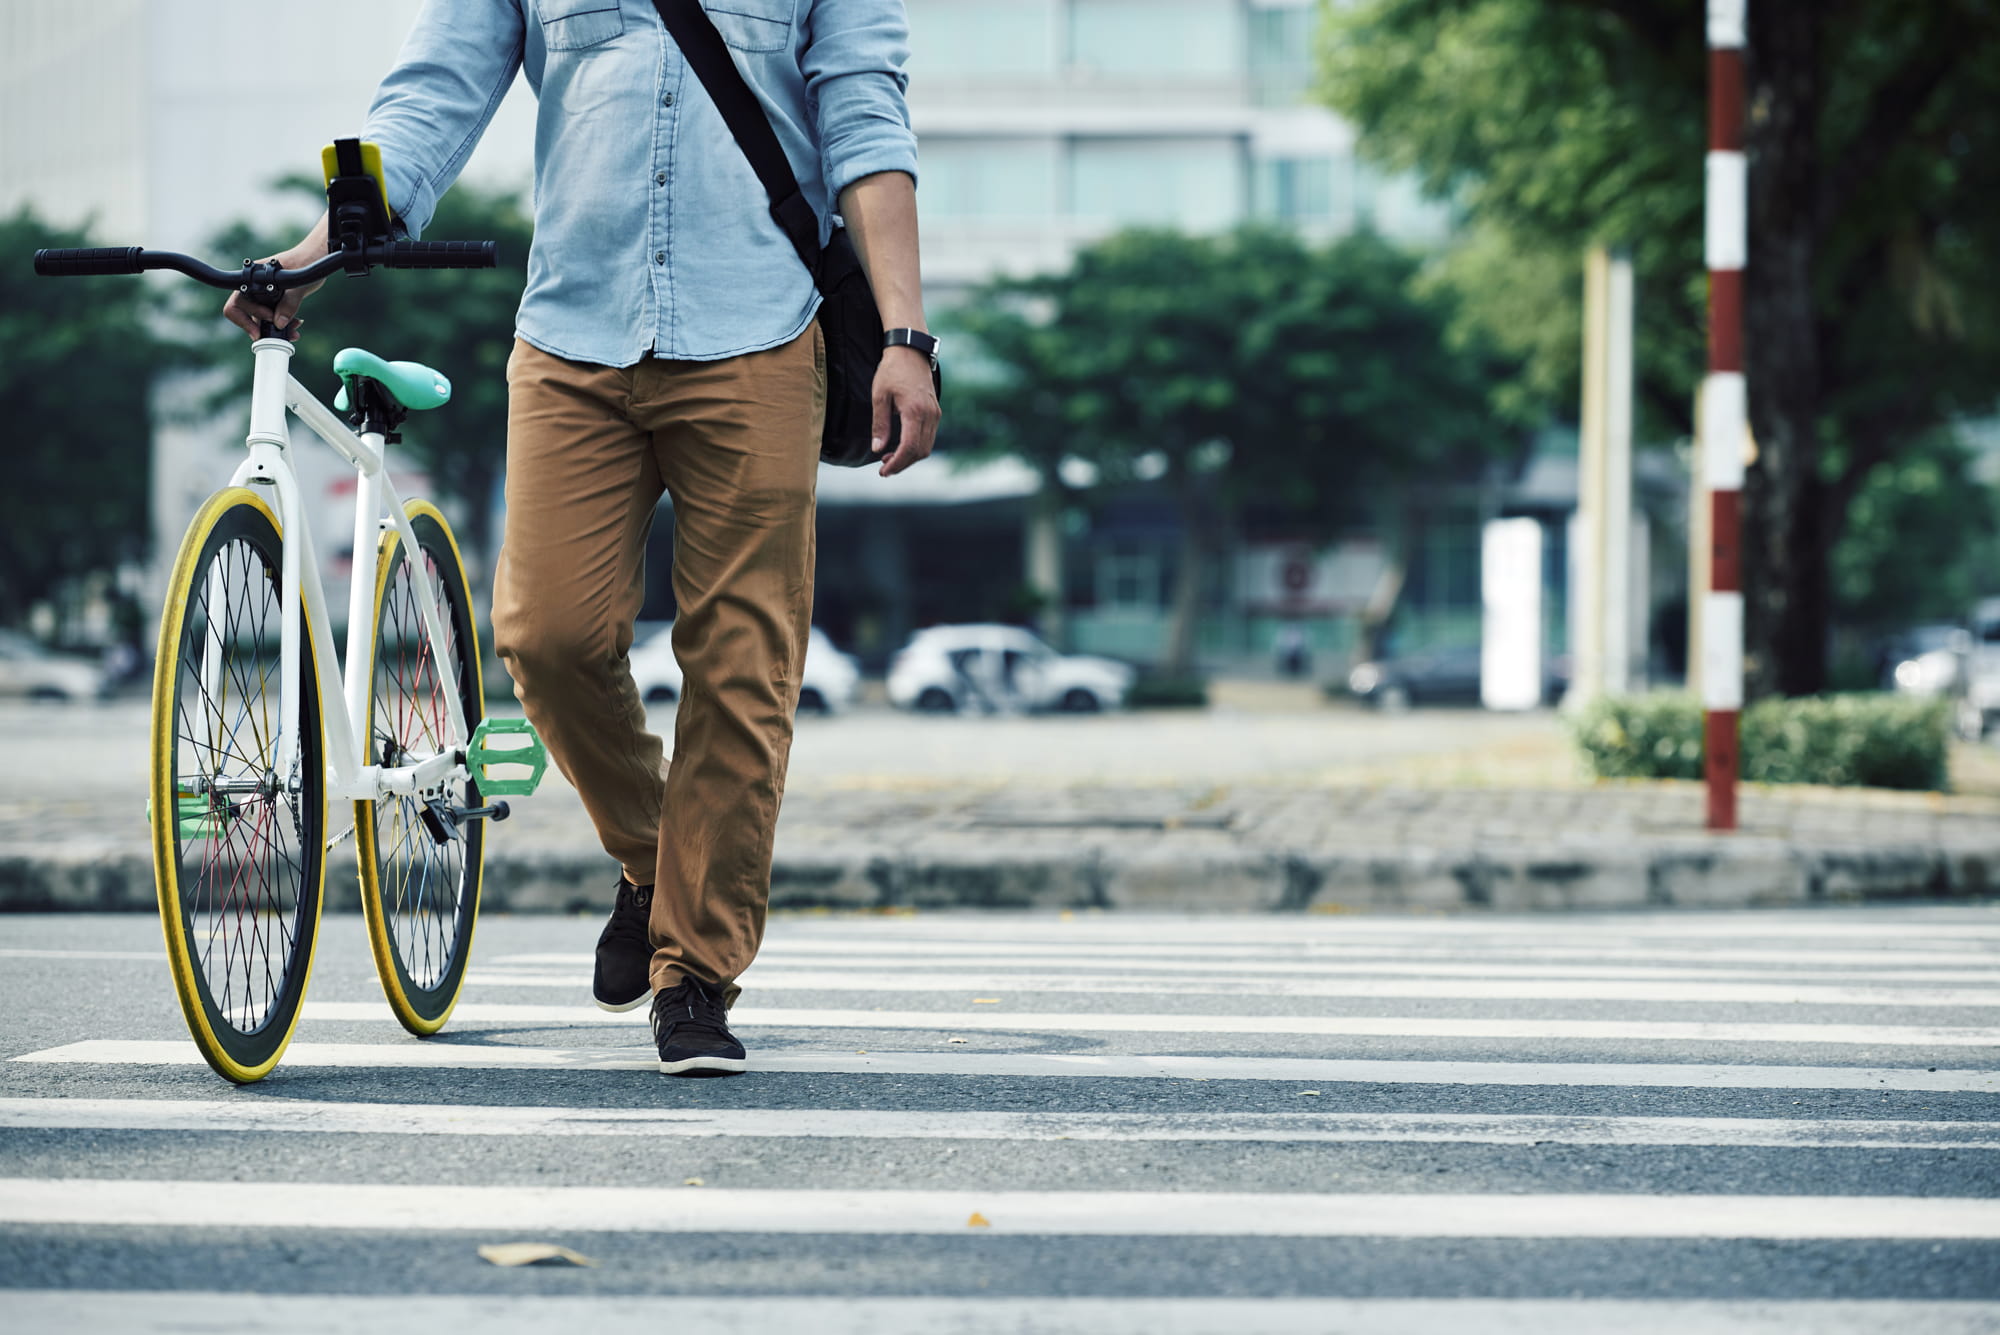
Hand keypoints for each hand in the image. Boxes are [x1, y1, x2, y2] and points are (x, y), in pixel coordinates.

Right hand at [222, 217, 330, 339]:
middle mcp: (254, 286)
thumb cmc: (306, 262)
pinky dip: (282, 323)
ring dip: (275, 327)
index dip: (244, 320)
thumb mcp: (299, 285)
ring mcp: (264, 293)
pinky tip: (295, 325)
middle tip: (280, 334)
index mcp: (253, 279)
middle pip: (247, 313)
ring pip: (261, 316)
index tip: (258, 331)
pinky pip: (272, 315)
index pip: (237, 303)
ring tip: (293, 331)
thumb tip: (279, 323)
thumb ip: (289, 304)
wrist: (317, 257)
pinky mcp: (274, 299)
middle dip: (263, 326)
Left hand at [871, 345, 940, 476]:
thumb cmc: (892, 371)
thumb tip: (877, 449)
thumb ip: (880, 424)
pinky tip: (900, 446)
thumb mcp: (879, 396)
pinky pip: (928, 437)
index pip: (909, 447)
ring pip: (926, 447)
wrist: (910, 352)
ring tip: (889, 458)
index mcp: (915, 411)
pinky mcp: (935, 412)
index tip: (883, 471)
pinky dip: (915, 447)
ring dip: (909, 457)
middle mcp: (930, 414)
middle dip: (902, 463)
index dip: (897, 463)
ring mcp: (935, 414)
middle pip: (920, 451)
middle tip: (884, 468)